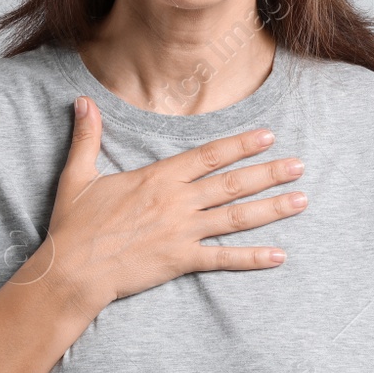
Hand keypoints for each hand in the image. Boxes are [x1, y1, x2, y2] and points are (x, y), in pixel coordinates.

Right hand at [25, 95, 307, 312]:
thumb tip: (83, 101)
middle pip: (232, 183)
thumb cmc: (74, 226)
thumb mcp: (78, 175)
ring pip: (236, 217)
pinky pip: (223, 258)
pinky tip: (279, 255)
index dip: (240, 144)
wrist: (71, 272)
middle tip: (300, 165)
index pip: (209, 156)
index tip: (267, 135)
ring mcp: (182, 232)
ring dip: (271, 208)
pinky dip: (253, 258)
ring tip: (302, 200)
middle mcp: (176, 202)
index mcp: (157, 178)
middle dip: (269, 172)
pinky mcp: (181, 261)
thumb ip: (87, 137)